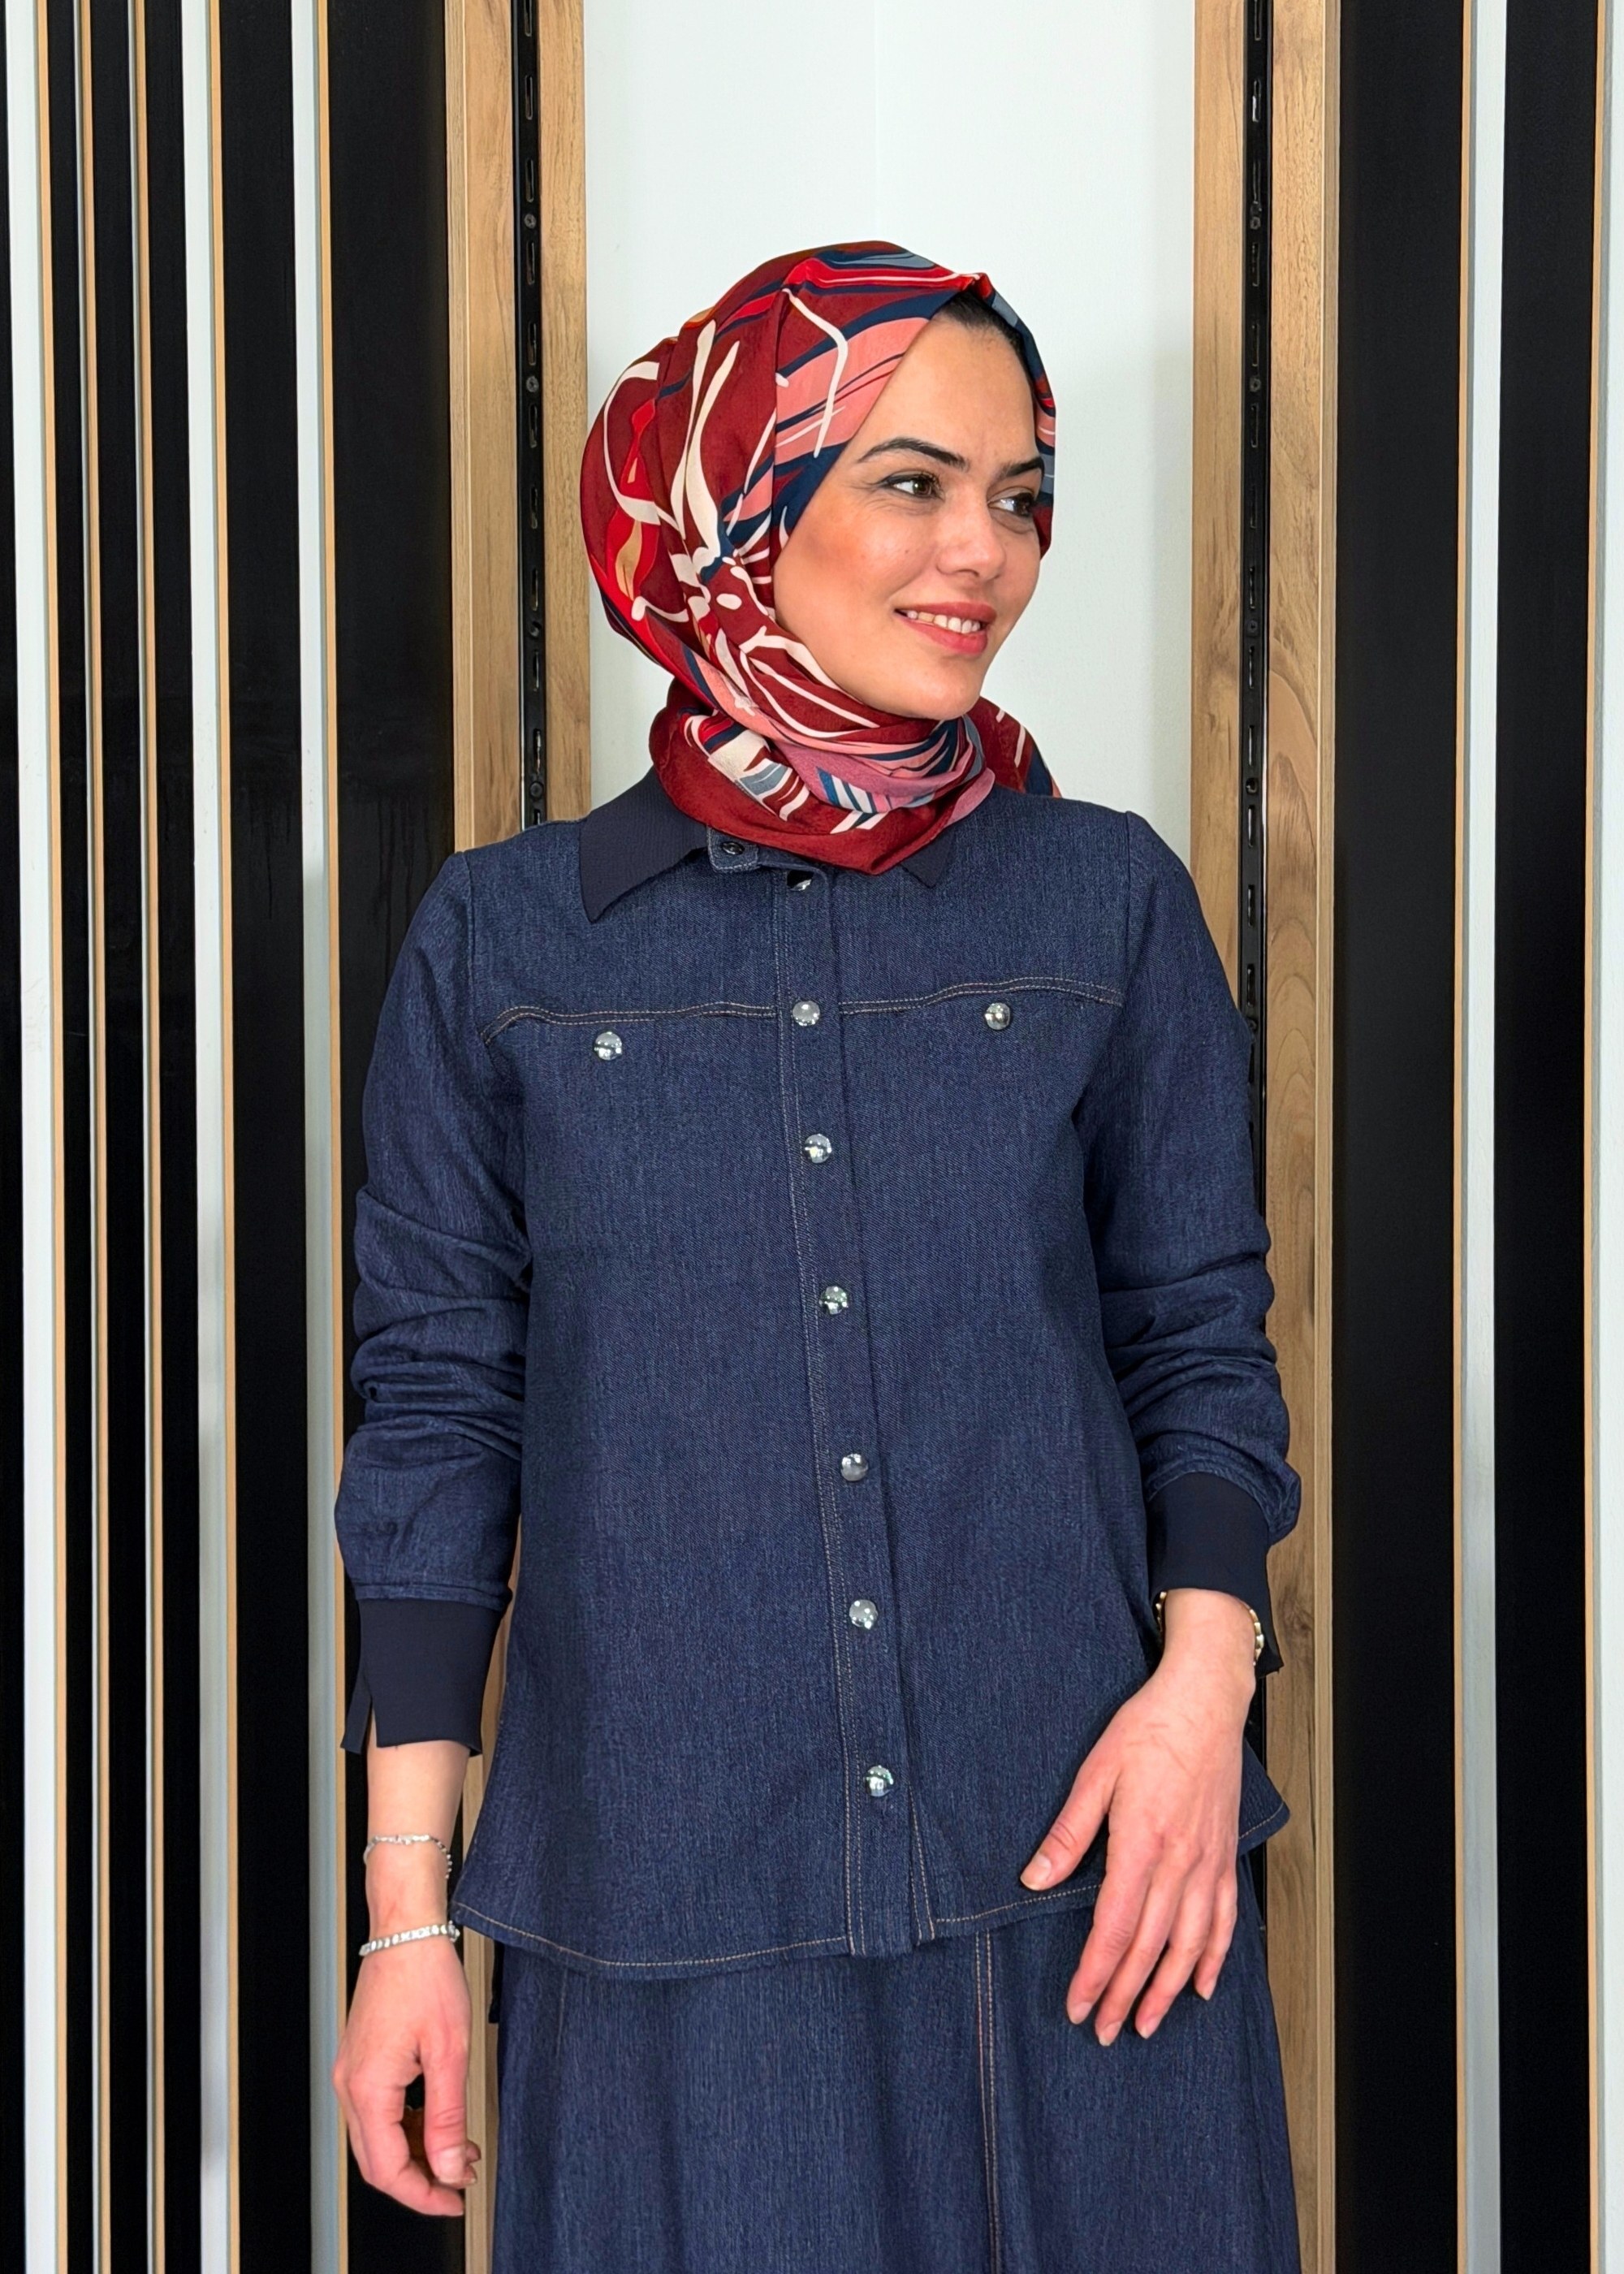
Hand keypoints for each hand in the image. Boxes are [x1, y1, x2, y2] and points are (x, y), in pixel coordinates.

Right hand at [332, 1841, 478, 2215]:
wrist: (405, 1929)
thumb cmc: (424, 1975)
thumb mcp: (449, 2051)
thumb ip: (448, 2116)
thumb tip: (449, 2167)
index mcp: (367, 2089)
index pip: (388, 2170)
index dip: (422, 2195)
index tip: (454, 2200)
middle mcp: (351, 2084)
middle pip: (377, 2160)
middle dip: (420, 2179)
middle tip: (459, 2182)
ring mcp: (353, 2071)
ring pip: (377, 2137)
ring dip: (417, 2151)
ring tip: (460, 2149)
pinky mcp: (362, 2059)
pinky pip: (379, 2110)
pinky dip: (409, 2124)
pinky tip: (439, 2120)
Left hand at [1018, 1587, 1257, 2043]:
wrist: (1206, 1699)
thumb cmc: (1147, 1728)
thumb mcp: (1095, 1772)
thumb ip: (1067, 1833)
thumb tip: (1034, 1880)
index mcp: (1141, 1843)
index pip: (1114, 1928)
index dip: (1095, 1974)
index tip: (1076, 2006)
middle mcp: (1179, 1863)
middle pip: (1150, 1947)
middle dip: (1124, 1995)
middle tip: (1102, 2031)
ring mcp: (1208, 1862)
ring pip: (1190, 1944)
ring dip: (1167, 1990)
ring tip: (1145, 2023)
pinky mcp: (1225, 1854)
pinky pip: (1225, 1919)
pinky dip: (1215, 1958)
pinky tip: (1203, 1985)